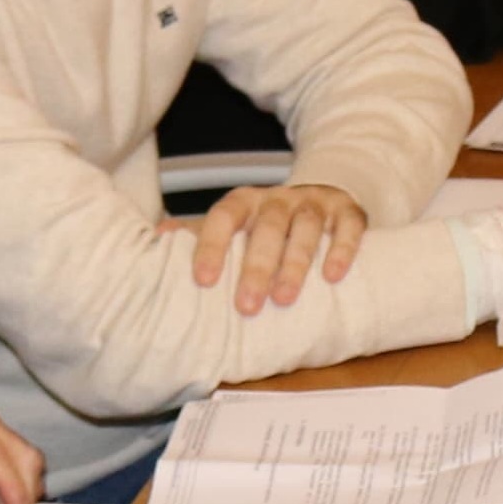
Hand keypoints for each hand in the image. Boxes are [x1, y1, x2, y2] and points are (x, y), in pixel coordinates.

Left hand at [182, 183, 368, 312]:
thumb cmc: (264, 224)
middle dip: (256, 267)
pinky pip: (347, 225)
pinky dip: (341, 249)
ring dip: (294, 263)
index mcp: (244, 202)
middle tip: (246, 306)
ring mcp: (314, 203)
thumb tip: (155, 239)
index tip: (203, 281)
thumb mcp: (231, 226)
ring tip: (284, 300)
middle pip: (267, 226)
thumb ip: (197, 234)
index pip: (223, 216)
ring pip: (305, 227)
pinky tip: (332, 276)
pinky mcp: (347, 210)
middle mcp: (278, 199)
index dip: (212, 246)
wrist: (318, 197)